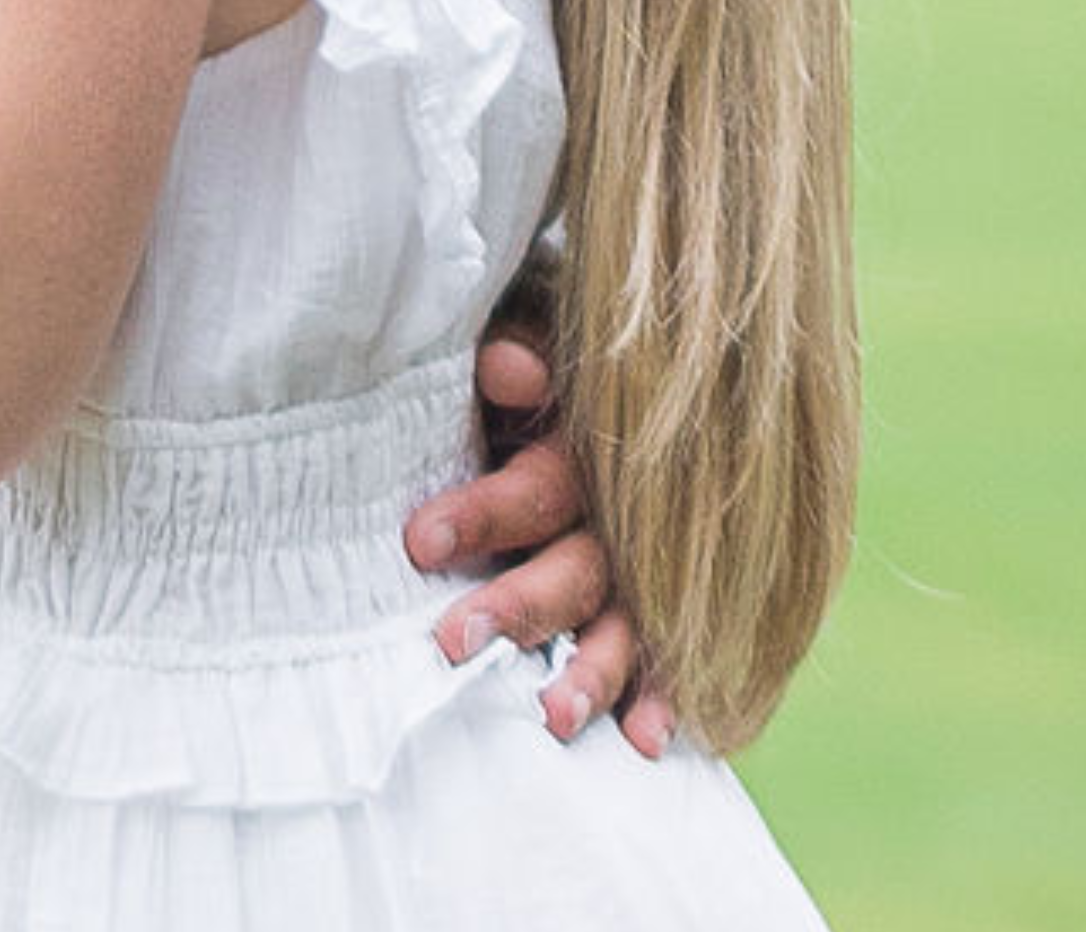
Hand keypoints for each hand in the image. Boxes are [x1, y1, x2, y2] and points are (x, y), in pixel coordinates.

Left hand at [416, 310, 688, 757]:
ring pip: (626, 619)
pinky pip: (665, 652)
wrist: (599, 381)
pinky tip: (646, 739)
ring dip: (593, 670)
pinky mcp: (655, 602)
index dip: (486, 513)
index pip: (540, 487)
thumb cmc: (522, 369)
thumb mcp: (515, 347)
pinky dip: (662, 696)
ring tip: (551, 718)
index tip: (420, 541)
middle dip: (523, 606)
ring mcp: (644, 562)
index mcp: (583, 445)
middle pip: (581, 564)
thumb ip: (512, 354)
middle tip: (456, 641)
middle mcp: (621, 510)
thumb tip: (510, 370)